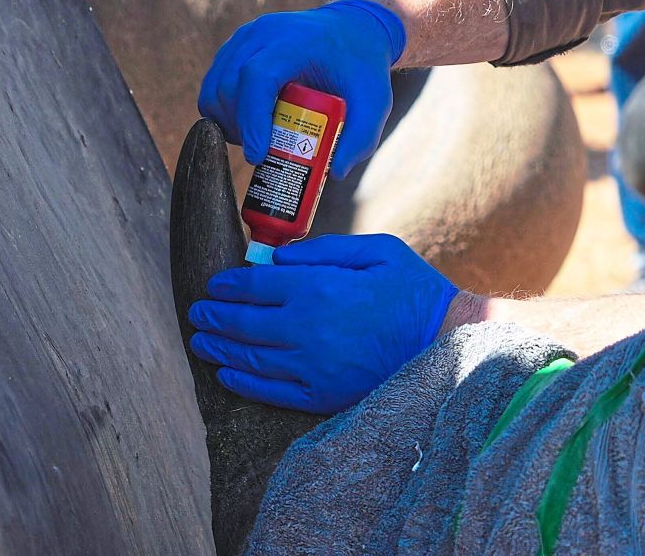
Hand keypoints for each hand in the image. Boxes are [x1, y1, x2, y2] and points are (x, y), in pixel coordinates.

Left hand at [187, 234, 458, 413]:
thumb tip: (278, 258)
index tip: (214, 283)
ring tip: (202, 341)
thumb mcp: (377, 251)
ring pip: (251, 358)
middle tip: (197, 312)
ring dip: (220, 348)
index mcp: (318, 289)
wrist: (446, 343)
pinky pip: (271, 391)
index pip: (256, 286)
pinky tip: (227, 374)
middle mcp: (306, 329)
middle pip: (245, 322)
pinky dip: (243, 382)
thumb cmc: (414, 291)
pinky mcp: (322, 394)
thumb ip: (323, 250)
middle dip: (216, 315)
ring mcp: (311, 366)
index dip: (229, 284)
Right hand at [197, 0, 405, 177]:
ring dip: (227, 122)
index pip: (257, 77)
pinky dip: (223, 111)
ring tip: (256, 140)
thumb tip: (334, 173)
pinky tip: (247, 126)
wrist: (353, 30)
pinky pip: (215, 84)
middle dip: (239, 128)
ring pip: (215, 86)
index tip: (258, 154)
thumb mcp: (375, 103)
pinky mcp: (236, 47)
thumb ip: (361, 138)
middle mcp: (263, 34)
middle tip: (261, 154)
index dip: (252, 119)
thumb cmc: (362, 68)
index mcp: (295, 41)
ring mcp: (245, 38)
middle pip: (230, 85)